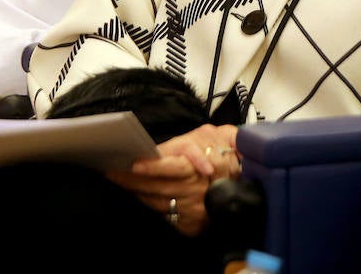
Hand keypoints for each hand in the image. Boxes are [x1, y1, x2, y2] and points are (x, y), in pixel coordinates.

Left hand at [106, 124, 238, 236]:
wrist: (249, 172)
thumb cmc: (224, 149)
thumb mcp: (211, 135)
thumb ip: (185, 144)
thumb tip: (156, 150)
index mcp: (200, 165)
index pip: (173, 167)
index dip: (153, 167)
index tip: (133, 164)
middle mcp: (196, 189)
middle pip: (159, 187)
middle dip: (132, 181)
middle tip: (111, 173)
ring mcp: (194, 208)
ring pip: (159, 202)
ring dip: (137, 194)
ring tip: (119, 182)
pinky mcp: (193, 224)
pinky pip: (166, 217)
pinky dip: (152, 207)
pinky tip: (139, 196)